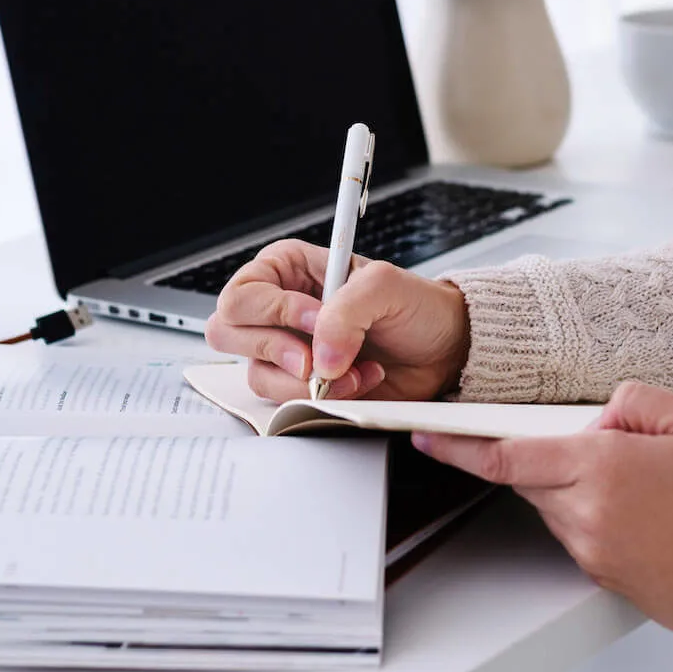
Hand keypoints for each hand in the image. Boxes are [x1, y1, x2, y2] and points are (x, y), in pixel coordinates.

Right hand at [205, 240, 470, 402]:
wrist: (444, 349)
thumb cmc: (415, 307)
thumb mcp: (384, 287)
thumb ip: (345, 311)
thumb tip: (318, 356)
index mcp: (287, 270)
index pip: (244, 292)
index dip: (274, 311)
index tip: (315, 319)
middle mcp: (278, 309)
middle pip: (228, 332)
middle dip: (276, 348)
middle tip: (313, 357)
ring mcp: (287, 351)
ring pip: (256, 374)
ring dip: (306, 380)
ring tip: (352, 369)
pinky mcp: (301, 387)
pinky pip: (283, 402)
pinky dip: (321, 399)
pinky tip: (355, 382)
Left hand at [413, 381, 672, 633]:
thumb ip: (636, 402)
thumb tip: (601, 417)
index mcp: (599, 470)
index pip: (507, 455)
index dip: (458, 446)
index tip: (424, 435)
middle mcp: (585, 515)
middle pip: (533, 476)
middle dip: (549, 454)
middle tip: (610, 446)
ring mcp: (593, 551)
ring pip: (557, 503)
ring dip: (578, 484)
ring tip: (647, 481)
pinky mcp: (606, 575)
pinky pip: (580, 531)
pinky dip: (596, 511)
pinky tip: (646, 508)